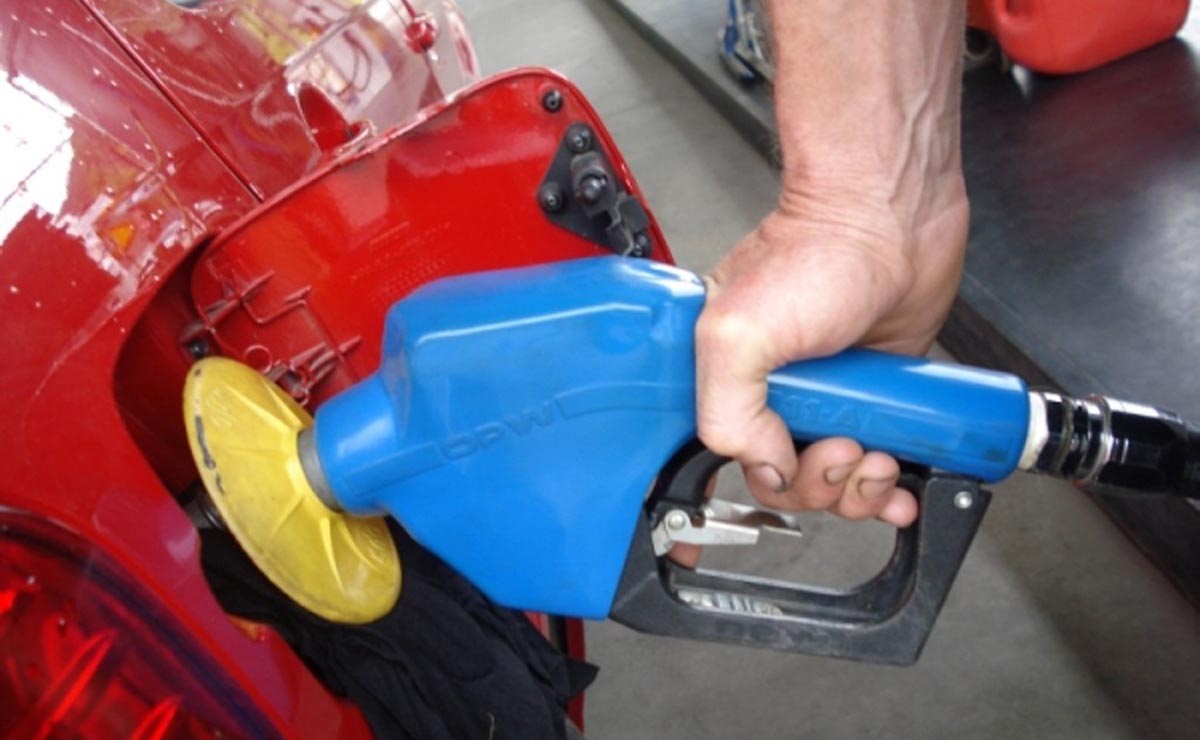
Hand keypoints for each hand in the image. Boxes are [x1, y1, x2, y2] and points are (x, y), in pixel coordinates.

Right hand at [694, 184, 967, 526]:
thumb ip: (728, 410)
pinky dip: (890, 485)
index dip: (761, 479)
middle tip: (841, 448)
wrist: (895, 218)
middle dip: (820, 481)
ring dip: (858, 488)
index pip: (730, 457)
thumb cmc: (819, 251)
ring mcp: (829, 394)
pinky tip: (899, 482)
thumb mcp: (739, 335)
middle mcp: (775, 389)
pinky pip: (877, 461)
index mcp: (728, 377)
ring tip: (876, 458)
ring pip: (836, 478)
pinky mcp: (875, 393)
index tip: (790, 471)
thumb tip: (764, 463)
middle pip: (789, 477)